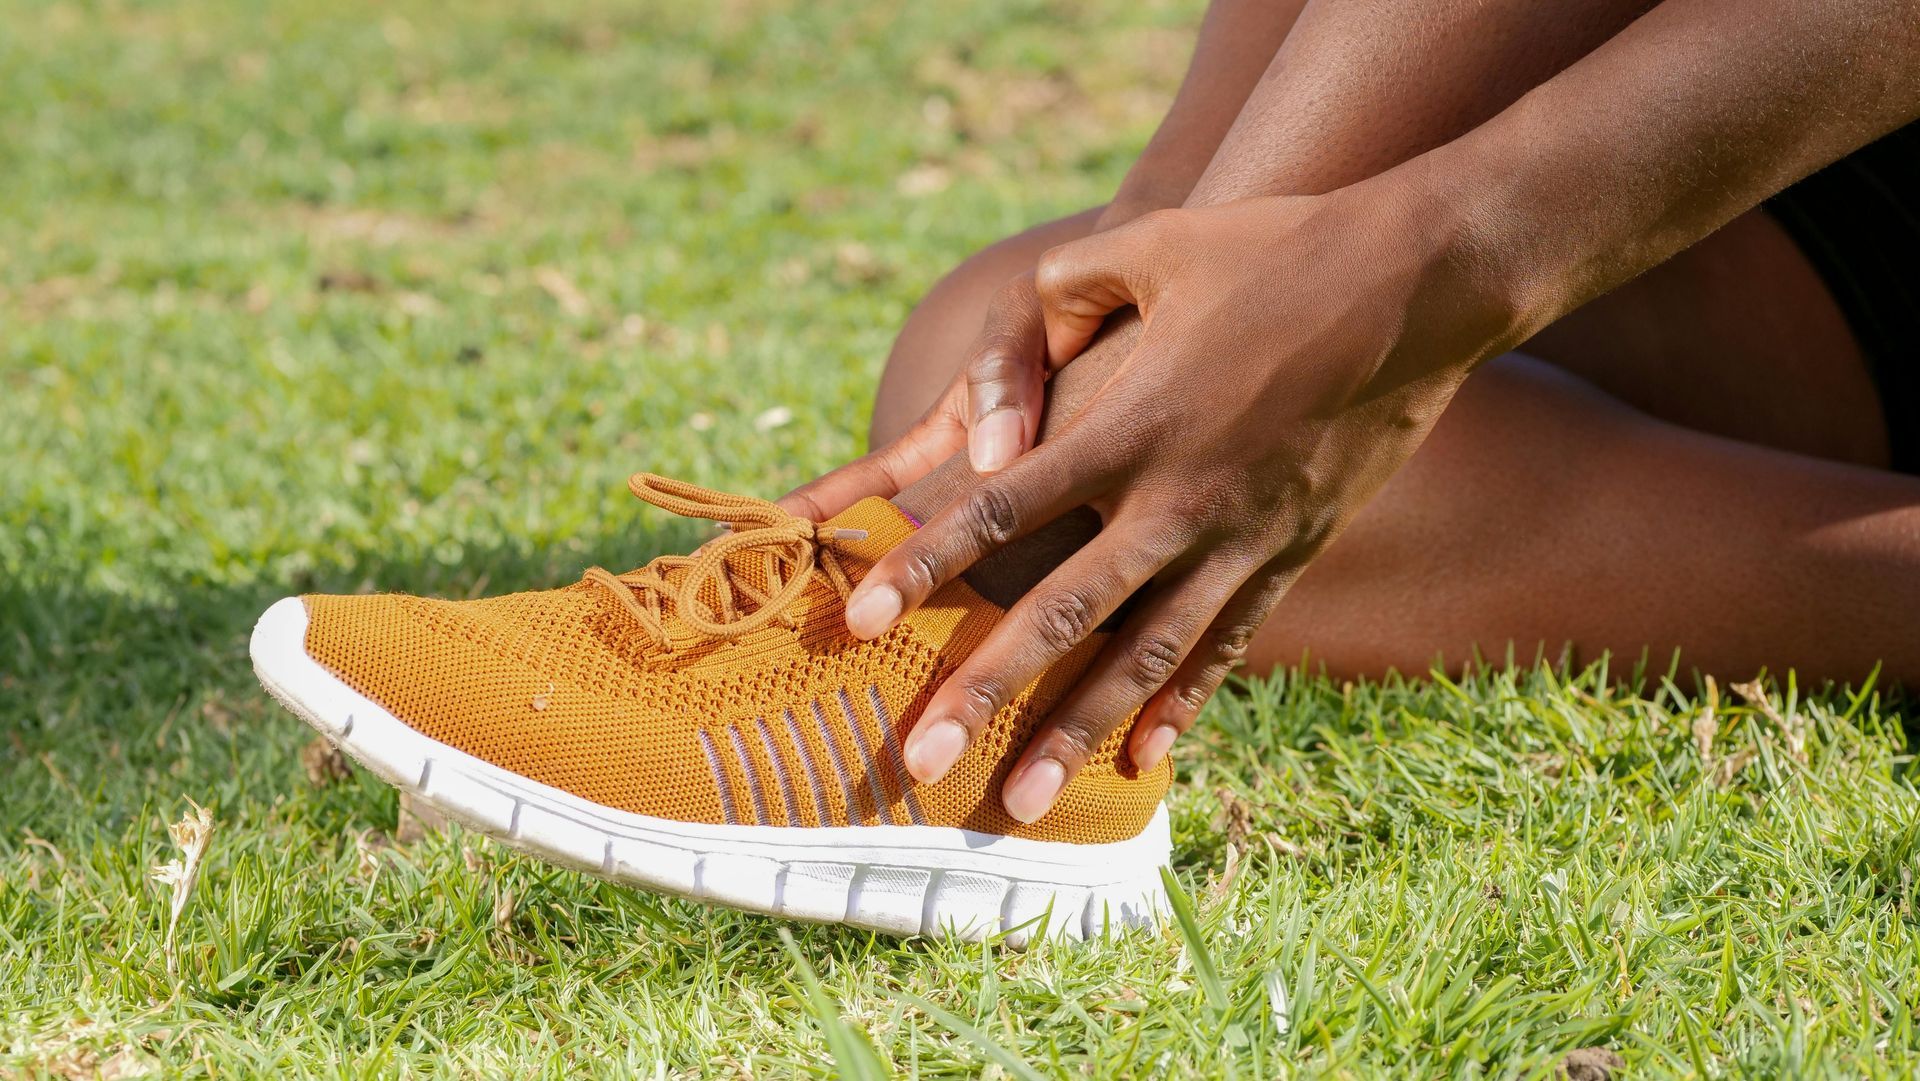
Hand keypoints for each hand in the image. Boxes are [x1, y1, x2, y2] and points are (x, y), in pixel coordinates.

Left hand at [839, 176, 1525, 820]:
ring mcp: (1241, 536)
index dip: (925, 560)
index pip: (1003, 505)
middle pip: (1063, 611)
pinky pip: (1227, 646)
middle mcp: (1180, 497)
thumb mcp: (1154, 243)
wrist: (1422, 285)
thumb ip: (1058, 291)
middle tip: (918, 760)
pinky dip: (1183, 706)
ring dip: (1078, 733)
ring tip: (1020, 803)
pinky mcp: (1292, 553)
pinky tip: (1145, 764)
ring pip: (1146, 656)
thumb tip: (998, 355)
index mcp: (1134, 422)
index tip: (855, 615)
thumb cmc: (1277, 250)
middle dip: (984, 691)